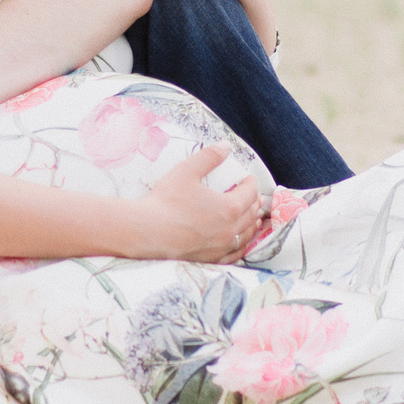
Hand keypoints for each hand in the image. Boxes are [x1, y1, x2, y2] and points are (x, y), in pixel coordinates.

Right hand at [126, 144, 268, 263]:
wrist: (148, 232)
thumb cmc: (167, 201)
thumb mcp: (187, 171)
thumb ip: (209, 157)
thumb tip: (225, 145)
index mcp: (230, 206)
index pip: (249, 192)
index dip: (251, 183)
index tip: (249, 179)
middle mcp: (231, 229)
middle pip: (250, 214)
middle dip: (254, 203)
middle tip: (254, 196)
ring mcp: (222, 246)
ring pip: (246, 235)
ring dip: (252, 224)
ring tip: (255, 219)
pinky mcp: (212, 259)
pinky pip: (235, 254)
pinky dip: (242, 246)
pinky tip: (241, 243)